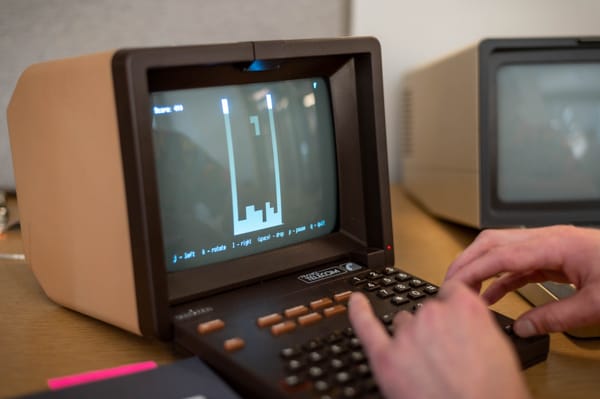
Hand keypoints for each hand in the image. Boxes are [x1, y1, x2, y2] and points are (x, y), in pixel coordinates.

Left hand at [348, 283, 529, 398]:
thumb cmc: (495, 395)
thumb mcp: (501, 349)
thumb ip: (476, 325)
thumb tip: (464, 325)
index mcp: (465, 308)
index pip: (451, 292)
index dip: (452, 308)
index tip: (452, 316)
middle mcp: (433, 314)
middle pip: (425, 311)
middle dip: (434, 331)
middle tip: (447, 359)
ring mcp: (407, 334)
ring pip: (403, 325)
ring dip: (411, 339)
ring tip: (427, 368)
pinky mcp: (385, 357)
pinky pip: (366, 327)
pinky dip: (358, 312)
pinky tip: (356, 302)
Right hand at [445, 225, 599, 336]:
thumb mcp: (598, 304)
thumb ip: (555, 318)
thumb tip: (523, 326)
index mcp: (556, 244)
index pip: (501, 253)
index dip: (473, 269)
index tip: (453, 284)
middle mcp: (548, 238)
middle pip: (493, 241)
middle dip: (466, 260)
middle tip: (449, 282)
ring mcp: (550, 243)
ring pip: (501, 248)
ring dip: (480, 267)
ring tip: (464, 289)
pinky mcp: (555, 254)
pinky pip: (518, 261)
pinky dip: (500, 276)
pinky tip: (493, 293)